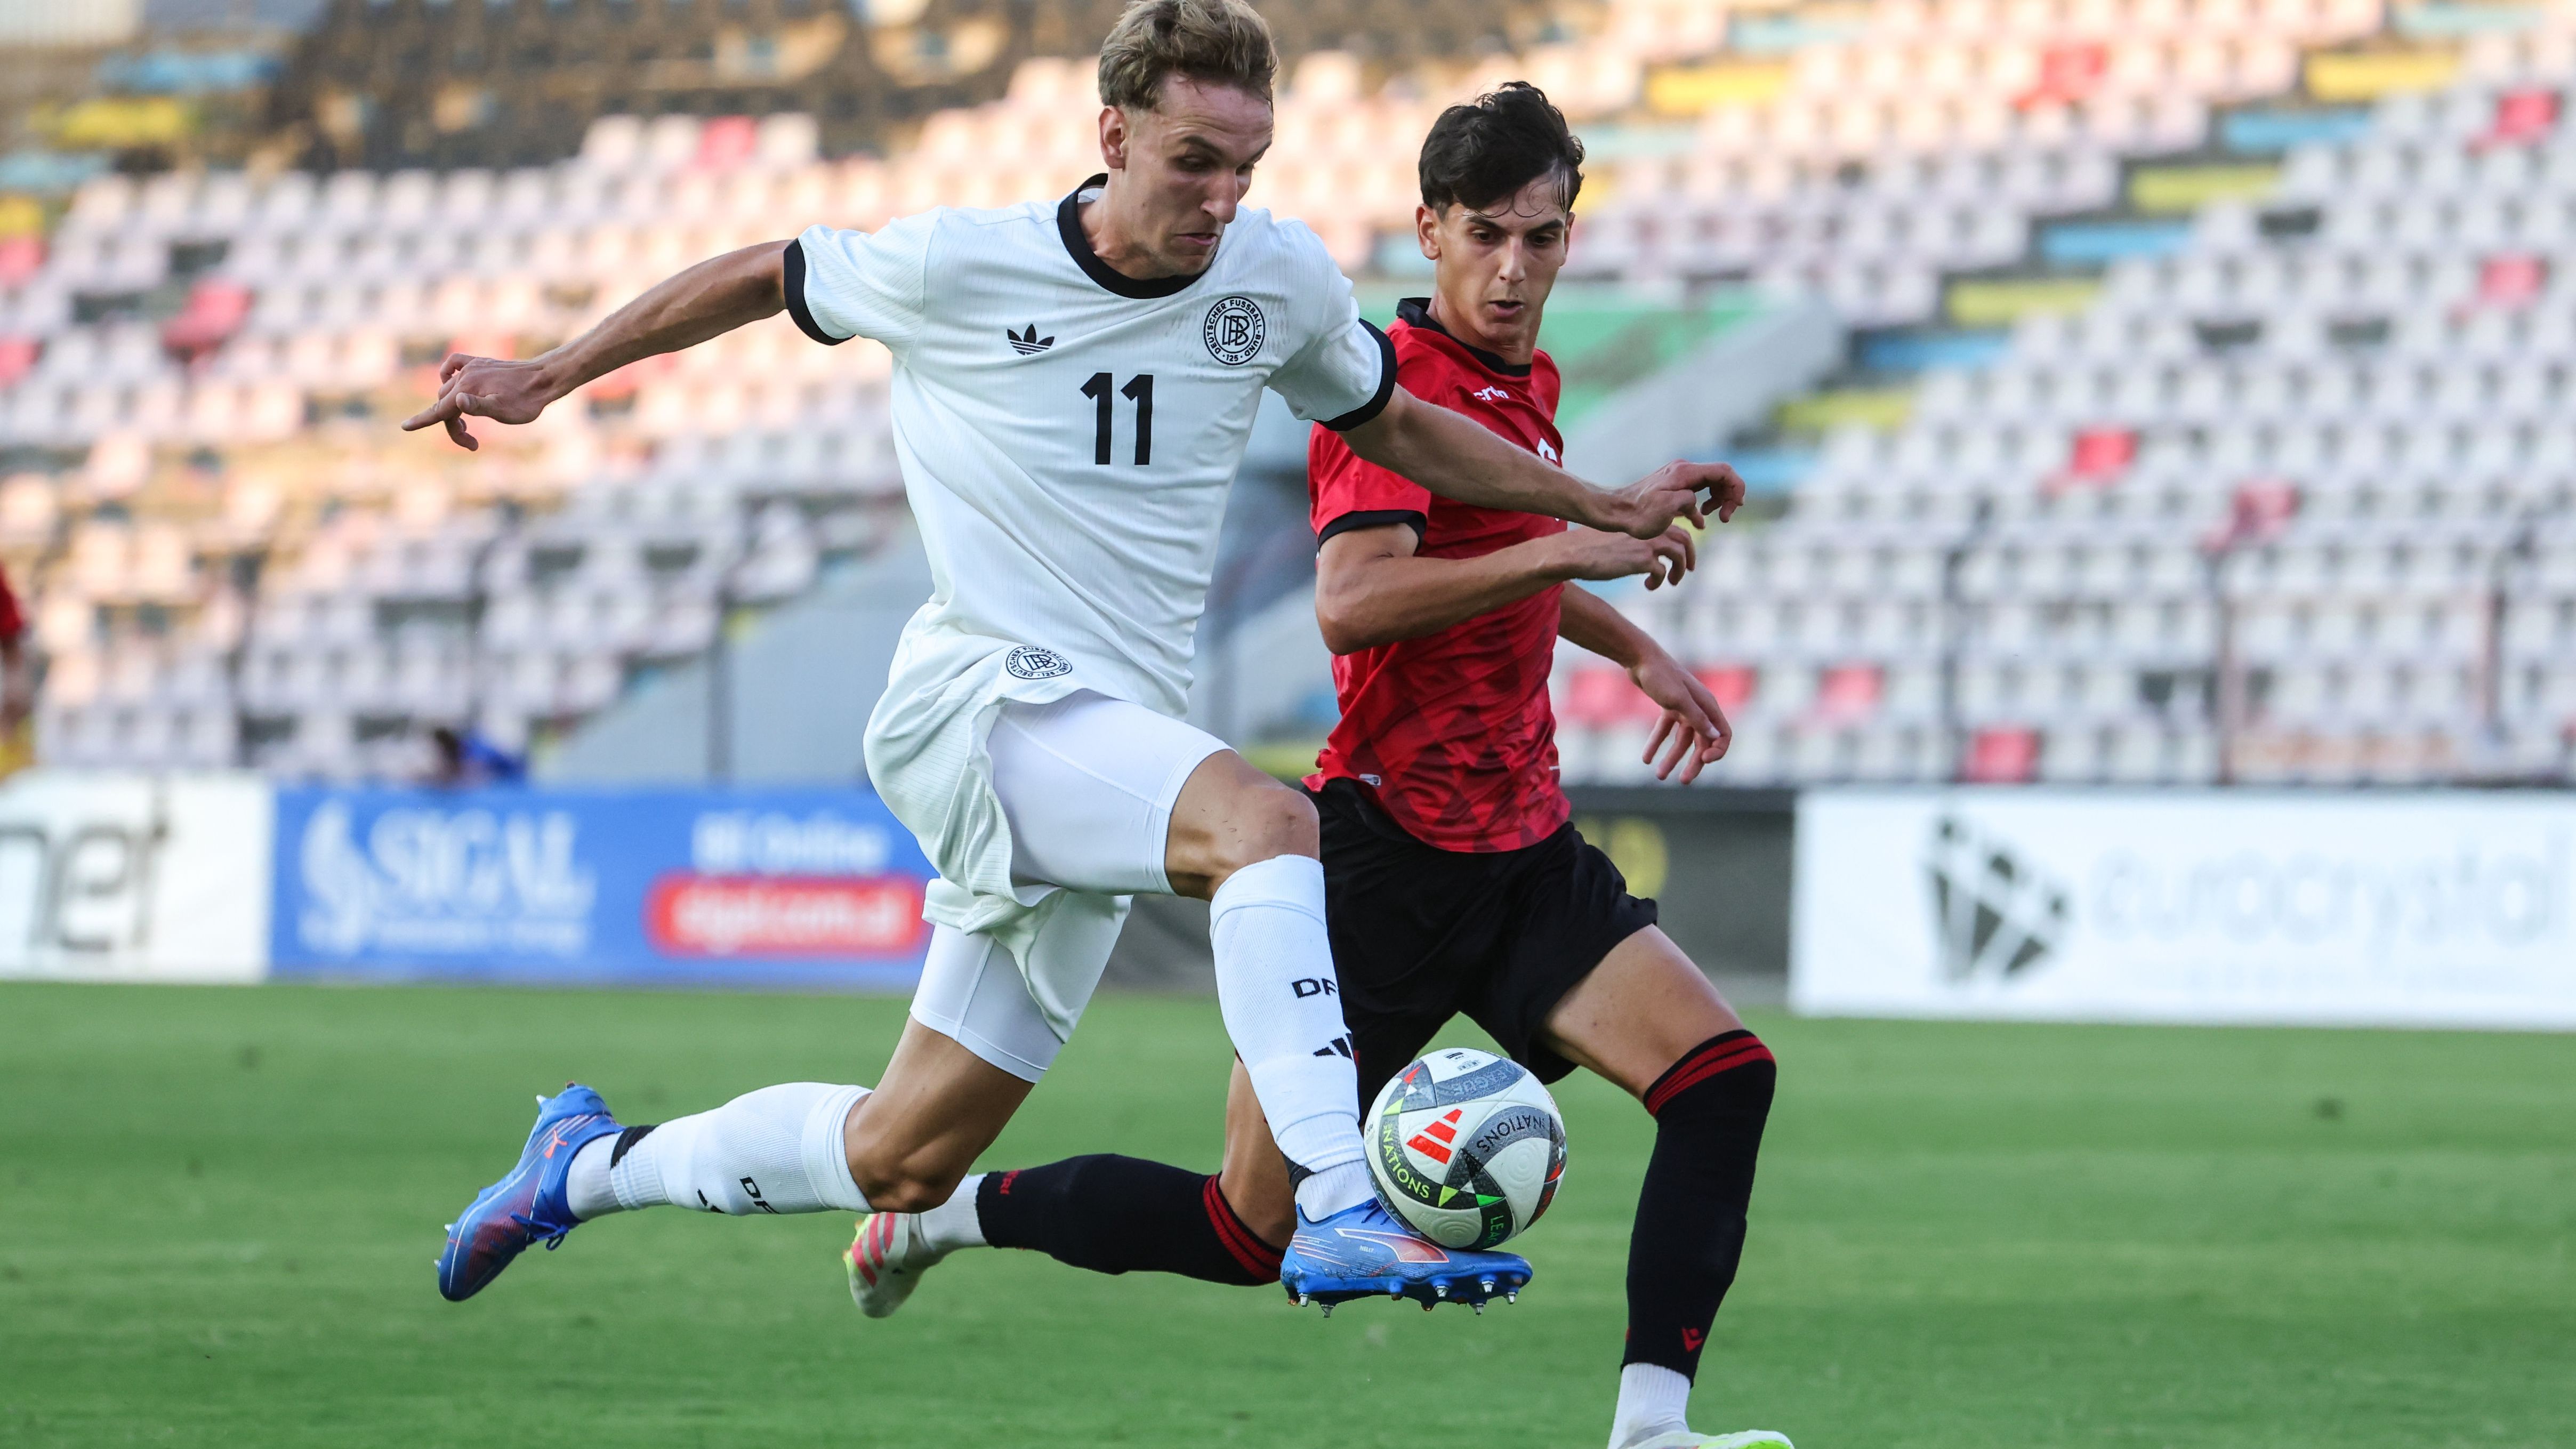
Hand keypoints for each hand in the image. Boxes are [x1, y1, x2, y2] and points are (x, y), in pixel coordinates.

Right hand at [399, 353, 561, 450]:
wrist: (545, 378)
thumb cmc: (527, 401)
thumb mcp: (505, 411)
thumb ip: (480, 407)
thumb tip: (457, 400)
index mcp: (467, 389)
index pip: (439, 410)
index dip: (421, 421)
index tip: (405, 427)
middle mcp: (464, 376)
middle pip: (444, 404)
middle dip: (452, 426)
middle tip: (473, 444)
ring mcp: (471, 367)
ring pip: (448, 389)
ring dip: (453, 410)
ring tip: (471, 429)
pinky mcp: (480, 363)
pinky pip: (453, 364)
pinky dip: (448, 375)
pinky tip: (456, 387)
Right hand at [1549, 525, 1696, 588]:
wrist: (1575, 552)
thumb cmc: (1589, 544)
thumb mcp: (1617, 534)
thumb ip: (1634, 537)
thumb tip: (1643, 550)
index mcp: (1645, 521)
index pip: (1675, 526)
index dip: (1682, 540)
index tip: (1682, 553)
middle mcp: (1650, 529)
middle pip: (1684, 539)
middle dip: (1689, 555)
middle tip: (1688, 569)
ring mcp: (1648, 543)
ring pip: (1680, 555)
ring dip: (1679, 570)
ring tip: (1673, 582)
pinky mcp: (1643, 560)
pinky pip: (1662, 573)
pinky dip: (1659, 582)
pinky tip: (1648, 586)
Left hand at [1593, 460, 1745, 538]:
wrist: (1616, 512)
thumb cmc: (1639, 514)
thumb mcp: (1667, 508)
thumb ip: (1689, 500)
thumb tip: (1697, 502)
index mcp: (1685, 472)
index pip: (1724, 471)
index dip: (1736, 487)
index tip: (1735, 508)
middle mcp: (1684, 469)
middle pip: (1720, 476)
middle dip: (1728, 496)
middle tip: (1724, 518)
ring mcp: (1678, 477)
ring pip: (1710, 484)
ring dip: (1718, 500)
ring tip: (1712, 517)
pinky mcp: (1673, 487)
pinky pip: (1697, 492)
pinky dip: (1703, 505)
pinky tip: (1699, 521)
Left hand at [1631, 650, 1731, 782]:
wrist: (1639, 658)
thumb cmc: (1661, 676)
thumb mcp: (1678, 700)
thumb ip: (1697, 719)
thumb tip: (1715, 738)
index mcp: (1707, 706)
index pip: (1723, 734)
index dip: (1717, 750)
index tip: (1703, 760)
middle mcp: (1699, 708)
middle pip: (1702, 742)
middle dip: (1694, 763)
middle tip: (1684, 781)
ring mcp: (1683, 708)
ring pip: (1681, 740)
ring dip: (1672, 758)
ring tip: (1658, 775)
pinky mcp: (1668, 706)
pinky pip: (1665, 730)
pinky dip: (1657, 744)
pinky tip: (1646, 759)